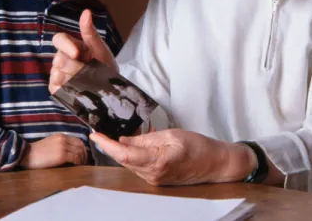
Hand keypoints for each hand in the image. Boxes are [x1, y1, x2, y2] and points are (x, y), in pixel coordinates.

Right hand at [20, 133, 87, 168]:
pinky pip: (75, 158)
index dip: (83, 149)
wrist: (26, 155)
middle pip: (81, 145)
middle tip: (84, 162)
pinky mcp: (61, 155)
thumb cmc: (37, 152)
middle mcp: (63, 139)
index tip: (83, 156)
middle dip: (84, 154)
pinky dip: (78, 162)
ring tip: (81, 165)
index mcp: (61, 136)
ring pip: (79, 152)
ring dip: (82, 159)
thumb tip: (71, 152)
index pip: (78, 141)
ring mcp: (63, 146)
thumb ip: (61, 145)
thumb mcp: (51, 143)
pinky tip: (77, 166)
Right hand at [49, 9, 117, 93]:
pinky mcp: (56, 88)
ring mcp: (57, 74)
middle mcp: (61, 58)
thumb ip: (90, 33)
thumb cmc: (105, 65)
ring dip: (75, 79)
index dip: (65, 46)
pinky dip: (70, 89)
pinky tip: (80, 88)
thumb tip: (86, 12)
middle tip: (89, 71)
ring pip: (58, 75)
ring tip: (87, 80)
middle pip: (59, 59)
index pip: (59, 39)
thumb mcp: (100, 49)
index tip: (77, 54)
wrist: (110, 89)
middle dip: (75, 67)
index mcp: (71, 45)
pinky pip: (57, 88)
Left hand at [90, 129, 255, 185]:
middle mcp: (153, 174)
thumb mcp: (172, 135)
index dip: (107, 145)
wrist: (215, 164)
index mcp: (158, 162)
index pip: (125, 154)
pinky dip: (131, 155)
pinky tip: (129, 144)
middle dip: (109, 147)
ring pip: (129, 164)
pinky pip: (138, 166)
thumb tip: (124, 139)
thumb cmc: (199, 146)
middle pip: (124, 160)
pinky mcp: (157, 179)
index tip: (95, 135)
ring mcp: (155, 179)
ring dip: (120, 151)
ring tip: (112, 135)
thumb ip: (146, 138)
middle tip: (98, 132)